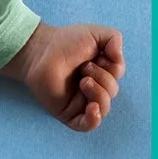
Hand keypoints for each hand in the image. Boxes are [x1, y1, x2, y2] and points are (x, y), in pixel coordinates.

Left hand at [5, 22, 125, 132]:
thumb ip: (114, 38)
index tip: (95, 56)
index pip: (117, 77)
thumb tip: (118, 57)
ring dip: (99, 93)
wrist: (39, 50)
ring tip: (83, 80)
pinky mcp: (67, 112)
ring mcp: (80, 102)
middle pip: (112, 92)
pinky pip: (87, 126)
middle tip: (84, 67)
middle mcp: (92, 88)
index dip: (111, 67)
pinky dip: (94, 120)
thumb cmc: (64, 41)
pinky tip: (93, 108)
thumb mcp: (95, 33)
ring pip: (104, 108)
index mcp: (100, 71)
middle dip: (103, 78)